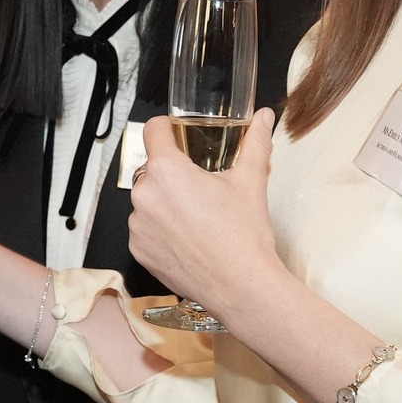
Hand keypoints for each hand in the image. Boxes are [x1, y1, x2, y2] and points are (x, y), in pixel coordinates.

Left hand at [127, 108, 280, 326]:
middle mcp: (143, 195)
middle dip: (173, 174)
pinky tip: (187, 239)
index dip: (166, 128)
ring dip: (165, 203)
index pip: (153, 131)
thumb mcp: (251, 181)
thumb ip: (255, 142)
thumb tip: (264, 116)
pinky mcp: (138, 251)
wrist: (241, 286)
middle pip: (153, 170)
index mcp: (167, 170)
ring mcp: (137, 226)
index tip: (175, 133)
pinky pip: (145, 229)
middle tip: (200, 187)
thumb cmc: (244, 233)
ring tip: (197, 219)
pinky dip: (160, 230)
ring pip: (148, 201)